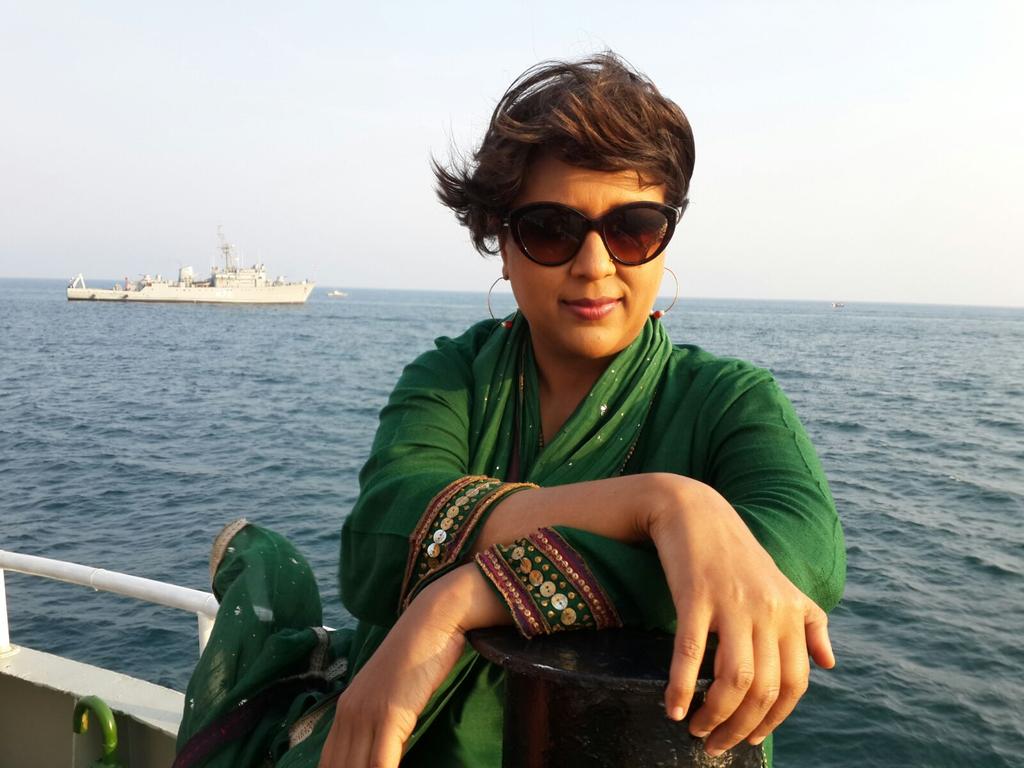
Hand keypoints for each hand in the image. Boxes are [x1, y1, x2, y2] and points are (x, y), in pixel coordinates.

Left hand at [317, 565, 508, 767]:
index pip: (330, 766)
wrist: (434, 620)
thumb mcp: (395, 694)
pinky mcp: (389, 715)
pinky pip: (381, 766)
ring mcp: (366, 714)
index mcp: (346, 711)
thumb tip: (385, 751)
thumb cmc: (422, 655)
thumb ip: (384, 723)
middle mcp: (348, 714)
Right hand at [647, 477, 834, 756]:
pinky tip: (672, 708)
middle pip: (764, 688)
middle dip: (741, 727)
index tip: (752, 738)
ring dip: (715, 715)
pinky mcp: (696, 596)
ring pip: (734, 678)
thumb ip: (809, 622)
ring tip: (696, 729)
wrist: (693, 510)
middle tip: (716, 744)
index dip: (776, 719)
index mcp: (790, 611)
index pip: (795, 683)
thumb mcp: (780, 584)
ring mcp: (732, 603)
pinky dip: (681, 686)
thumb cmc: (735, 551)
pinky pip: (691, 652)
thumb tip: (830, 664)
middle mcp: (767, 610)